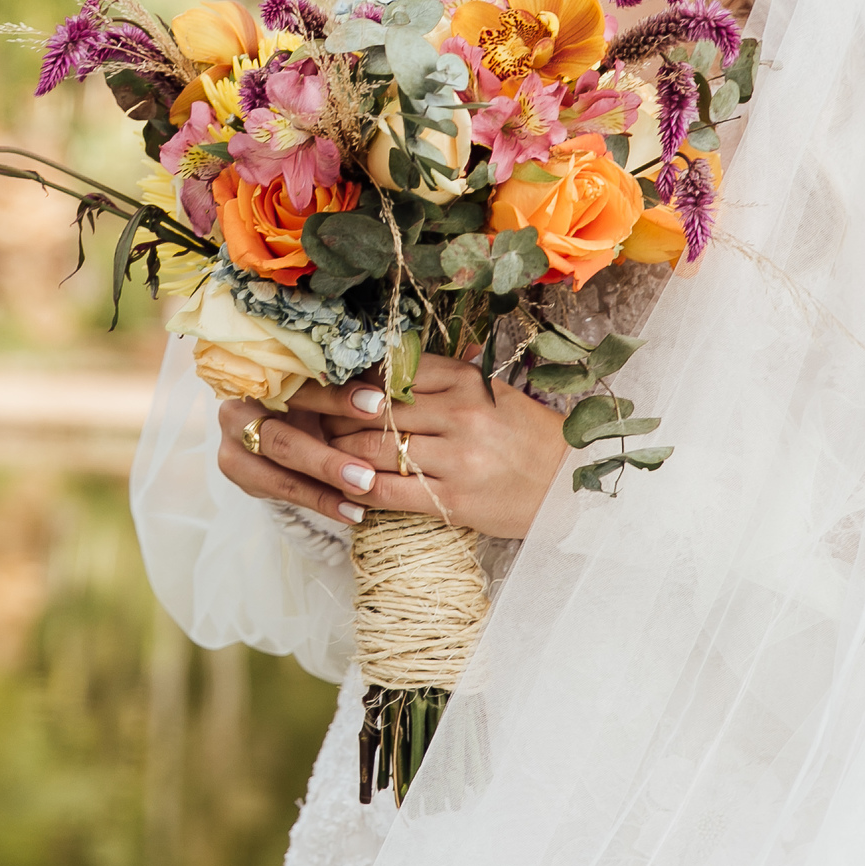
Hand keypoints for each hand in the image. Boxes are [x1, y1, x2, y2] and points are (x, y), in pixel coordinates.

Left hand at [216, 353, 566, 538]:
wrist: (570, 486)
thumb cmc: (522, 437)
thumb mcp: (486, 393)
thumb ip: (437, 379)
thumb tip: (379, 365)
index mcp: (464, 381)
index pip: (387, 372)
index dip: (343, 379)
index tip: (310, 379)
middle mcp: (459, 413)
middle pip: (371, 408)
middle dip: (326, 413)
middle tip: (294, 414)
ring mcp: (457, 458)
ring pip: (373, 449)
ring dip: (334, 452)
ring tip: (311, 451)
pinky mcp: (455, 500)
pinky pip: (390, 493)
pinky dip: (358, 491)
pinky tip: (340, 489)